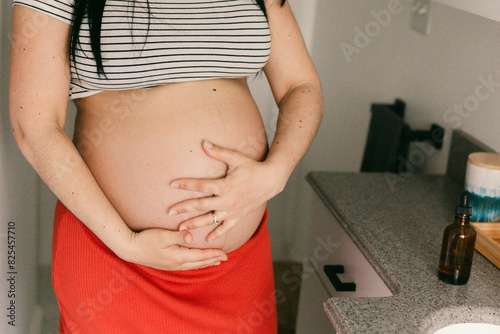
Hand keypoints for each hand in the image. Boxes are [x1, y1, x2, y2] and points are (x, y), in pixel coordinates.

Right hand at [121, 228, 227, 270]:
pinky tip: (196, 262)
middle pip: (199, 263)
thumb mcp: (163, 235)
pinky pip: (186, 265)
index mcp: (178, 257)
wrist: (129, 248)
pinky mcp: (167, 265)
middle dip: (213, 260)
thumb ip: (179, 236)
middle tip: (225, 258)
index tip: (225, 253)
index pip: (201, 256)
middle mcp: (177, 264)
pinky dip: (195, 264)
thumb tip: (193, 238)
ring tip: (215, 261)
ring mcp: (171, 266)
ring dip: (205, 263)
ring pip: (193, 265)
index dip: (213, 254)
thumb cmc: (146, 240)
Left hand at [168, 140, 284, 242]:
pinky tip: (207, 239)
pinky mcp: (238, 216)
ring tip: (181, 228)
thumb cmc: (253, 167)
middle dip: (184, 209)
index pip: (200, 185)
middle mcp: (227, 200)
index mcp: (224, 186)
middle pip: (200, 205)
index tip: (172, 184)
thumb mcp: (237, 158)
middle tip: (169, 212)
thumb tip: (203, 143)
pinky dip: (216, 234)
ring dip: (195, 224)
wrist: (271, 181)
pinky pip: (226, 228)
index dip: (185, 184)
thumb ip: (219, 152)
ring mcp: (232, 210)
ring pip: (210, 219)